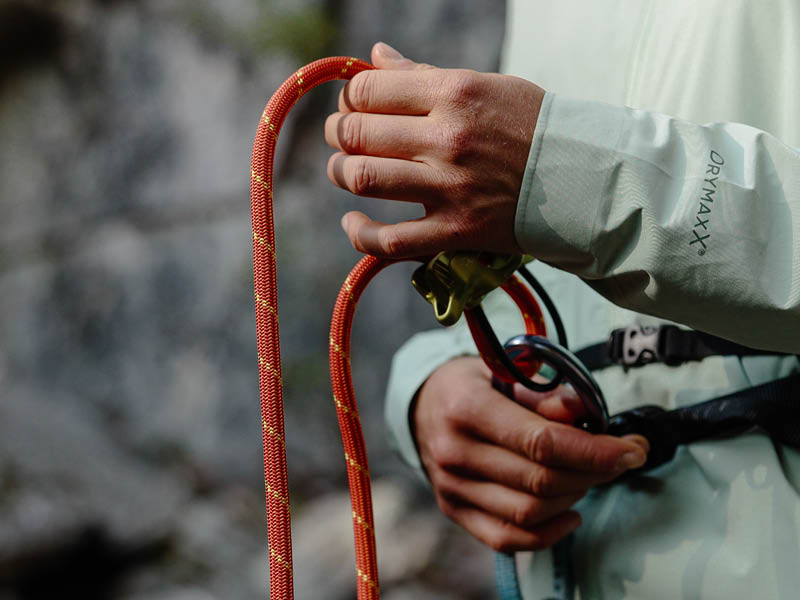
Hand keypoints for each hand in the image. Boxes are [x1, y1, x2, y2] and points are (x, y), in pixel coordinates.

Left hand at [325, 42, 544, 257]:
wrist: (583, 179)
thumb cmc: (533, 126)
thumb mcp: (485, 85)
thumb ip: (423, 75)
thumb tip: (374, 57)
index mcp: (455, 93)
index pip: (369, 90)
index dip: (349, 97)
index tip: (353, 105)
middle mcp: (447, 138)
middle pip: (358, 133)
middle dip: (338, 133)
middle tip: (342, 137)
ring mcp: (449, 188)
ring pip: (364, 178)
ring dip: (340, 173)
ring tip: (344, 170)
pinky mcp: (455, 232)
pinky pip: (390, 240)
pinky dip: (361, 233)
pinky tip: (353, 223)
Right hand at [413, 357, 648, 551]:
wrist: (423, 403)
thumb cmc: (473, 383)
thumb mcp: (506, 370)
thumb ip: (545, 393)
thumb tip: (585, 414)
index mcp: (466, 407)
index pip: (541, 441)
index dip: (595, 450)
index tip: (632, 449)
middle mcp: (454, 451)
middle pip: (541, 480)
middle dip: (595, 472)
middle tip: (621, 458)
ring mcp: (451, 486)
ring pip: (530, 513)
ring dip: (575, 497)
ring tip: (589, 474)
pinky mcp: (454, 510)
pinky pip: (507, 538)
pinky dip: (549, 534)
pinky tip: (571, 513)